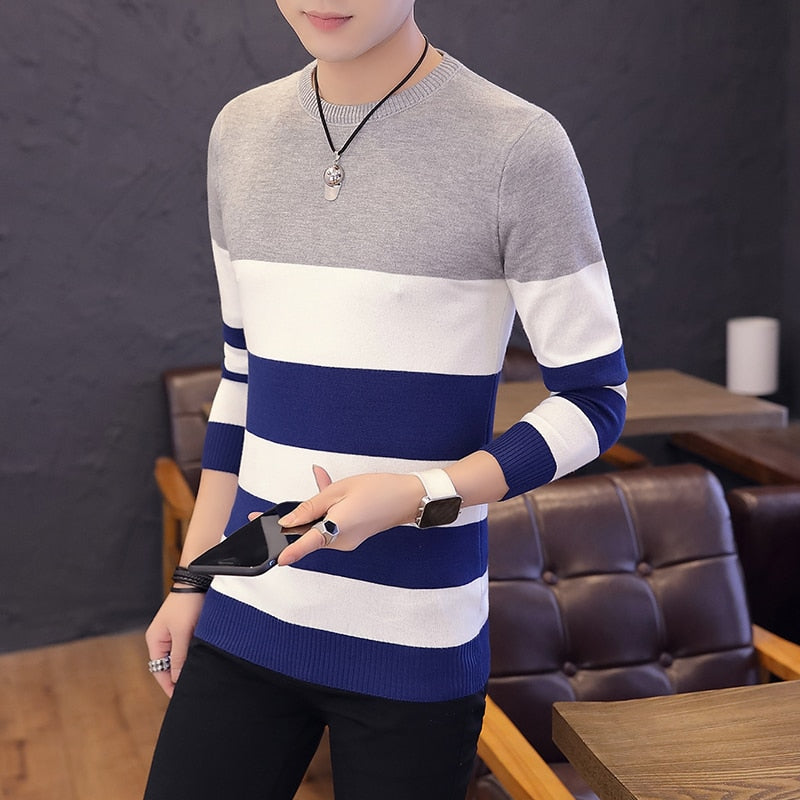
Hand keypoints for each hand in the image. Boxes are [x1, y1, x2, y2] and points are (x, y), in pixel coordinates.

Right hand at [145, 591, 204, 696]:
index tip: (180, 698)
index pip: (159, 671)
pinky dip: (194, 655)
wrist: (198, 579)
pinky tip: (203, 660)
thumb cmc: (187, 603)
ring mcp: (174, 633)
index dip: (169, 686)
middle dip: (178, 677)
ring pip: (180, 657)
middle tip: (193, 689)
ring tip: (199, 677)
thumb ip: (179, 657)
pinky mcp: (187, 628)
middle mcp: (162, 639)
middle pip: (168, 666)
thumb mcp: (182, 633)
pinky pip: (188, 647)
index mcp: (155, 640)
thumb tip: (176, 680)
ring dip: (188, 665)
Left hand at [268, 465, 422, 565]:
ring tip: (325, 488)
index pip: (309, 542)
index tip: (278, 560)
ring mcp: (346, 542)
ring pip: (319, 528)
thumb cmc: (379, 490)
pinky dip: (326, 513)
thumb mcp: (339, 490)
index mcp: (338, 528)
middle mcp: (341, 541)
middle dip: (295, 521)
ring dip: (314, 513)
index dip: (291, 551)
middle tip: (268, 513)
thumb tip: (289, 519)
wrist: (408, 498)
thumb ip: (311, 506)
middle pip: (309, 533)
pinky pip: (330, 527)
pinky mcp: (350, 538)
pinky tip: (331, 495)